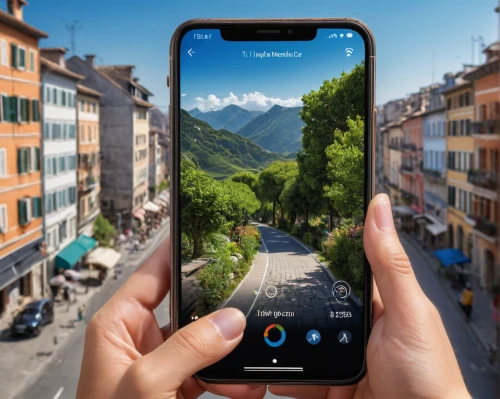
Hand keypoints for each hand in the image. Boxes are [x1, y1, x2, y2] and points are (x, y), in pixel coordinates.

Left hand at [76, 237, 265, 398]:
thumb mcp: (145, 385)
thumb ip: (188, 348)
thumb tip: (230, 321)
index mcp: (120, 323)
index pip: (153, 272)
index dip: (180, 249)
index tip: (209, 229)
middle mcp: (141, 337)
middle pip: (189, 304)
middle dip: (219, 308)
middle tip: (246, 300)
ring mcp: (163, 361)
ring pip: (207, 338)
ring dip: (230, 349)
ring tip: (247, 360)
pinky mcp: (179, 384)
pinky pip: (212, 368)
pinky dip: (230, 376)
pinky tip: (243, 385)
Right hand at [270, 194, 470, 398]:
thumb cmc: (427, 375)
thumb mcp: (406, 314)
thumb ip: (388, 265)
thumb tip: (378, 205)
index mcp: (374, 304)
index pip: (338, 270)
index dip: (313, 255)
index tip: (284, 239)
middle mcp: (354, 330)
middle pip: (312, 309)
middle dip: (287, 304)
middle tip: (252, 290)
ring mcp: (341, 360)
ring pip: (299, 344)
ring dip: (278, 340)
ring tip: (249, 332)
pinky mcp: (329, 386)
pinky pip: (298, 377)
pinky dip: (282, 374)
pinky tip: (265, 368)